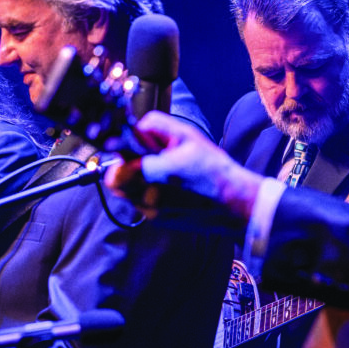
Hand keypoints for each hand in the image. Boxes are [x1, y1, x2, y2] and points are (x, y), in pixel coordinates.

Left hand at [105, 111, 262, 220]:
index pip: (113, 172)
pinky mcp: (159, 222)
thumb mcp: (186, 136)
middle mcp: (146, 198)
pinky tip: (171, 188)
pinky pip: (143, 205)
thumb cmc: (213, 169)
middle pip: (118, 185)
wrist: (235, 202)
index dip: (119, 161)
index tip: (131, 153)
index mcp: (149, 175)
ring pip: (130, 195)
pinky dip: (150, 195)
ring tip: (163, 174)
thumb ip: (156, 125)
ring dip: (138, 183)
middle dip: (126, 171)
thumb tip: (138, 126)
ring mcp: (151, 213)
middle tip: (146, 162)